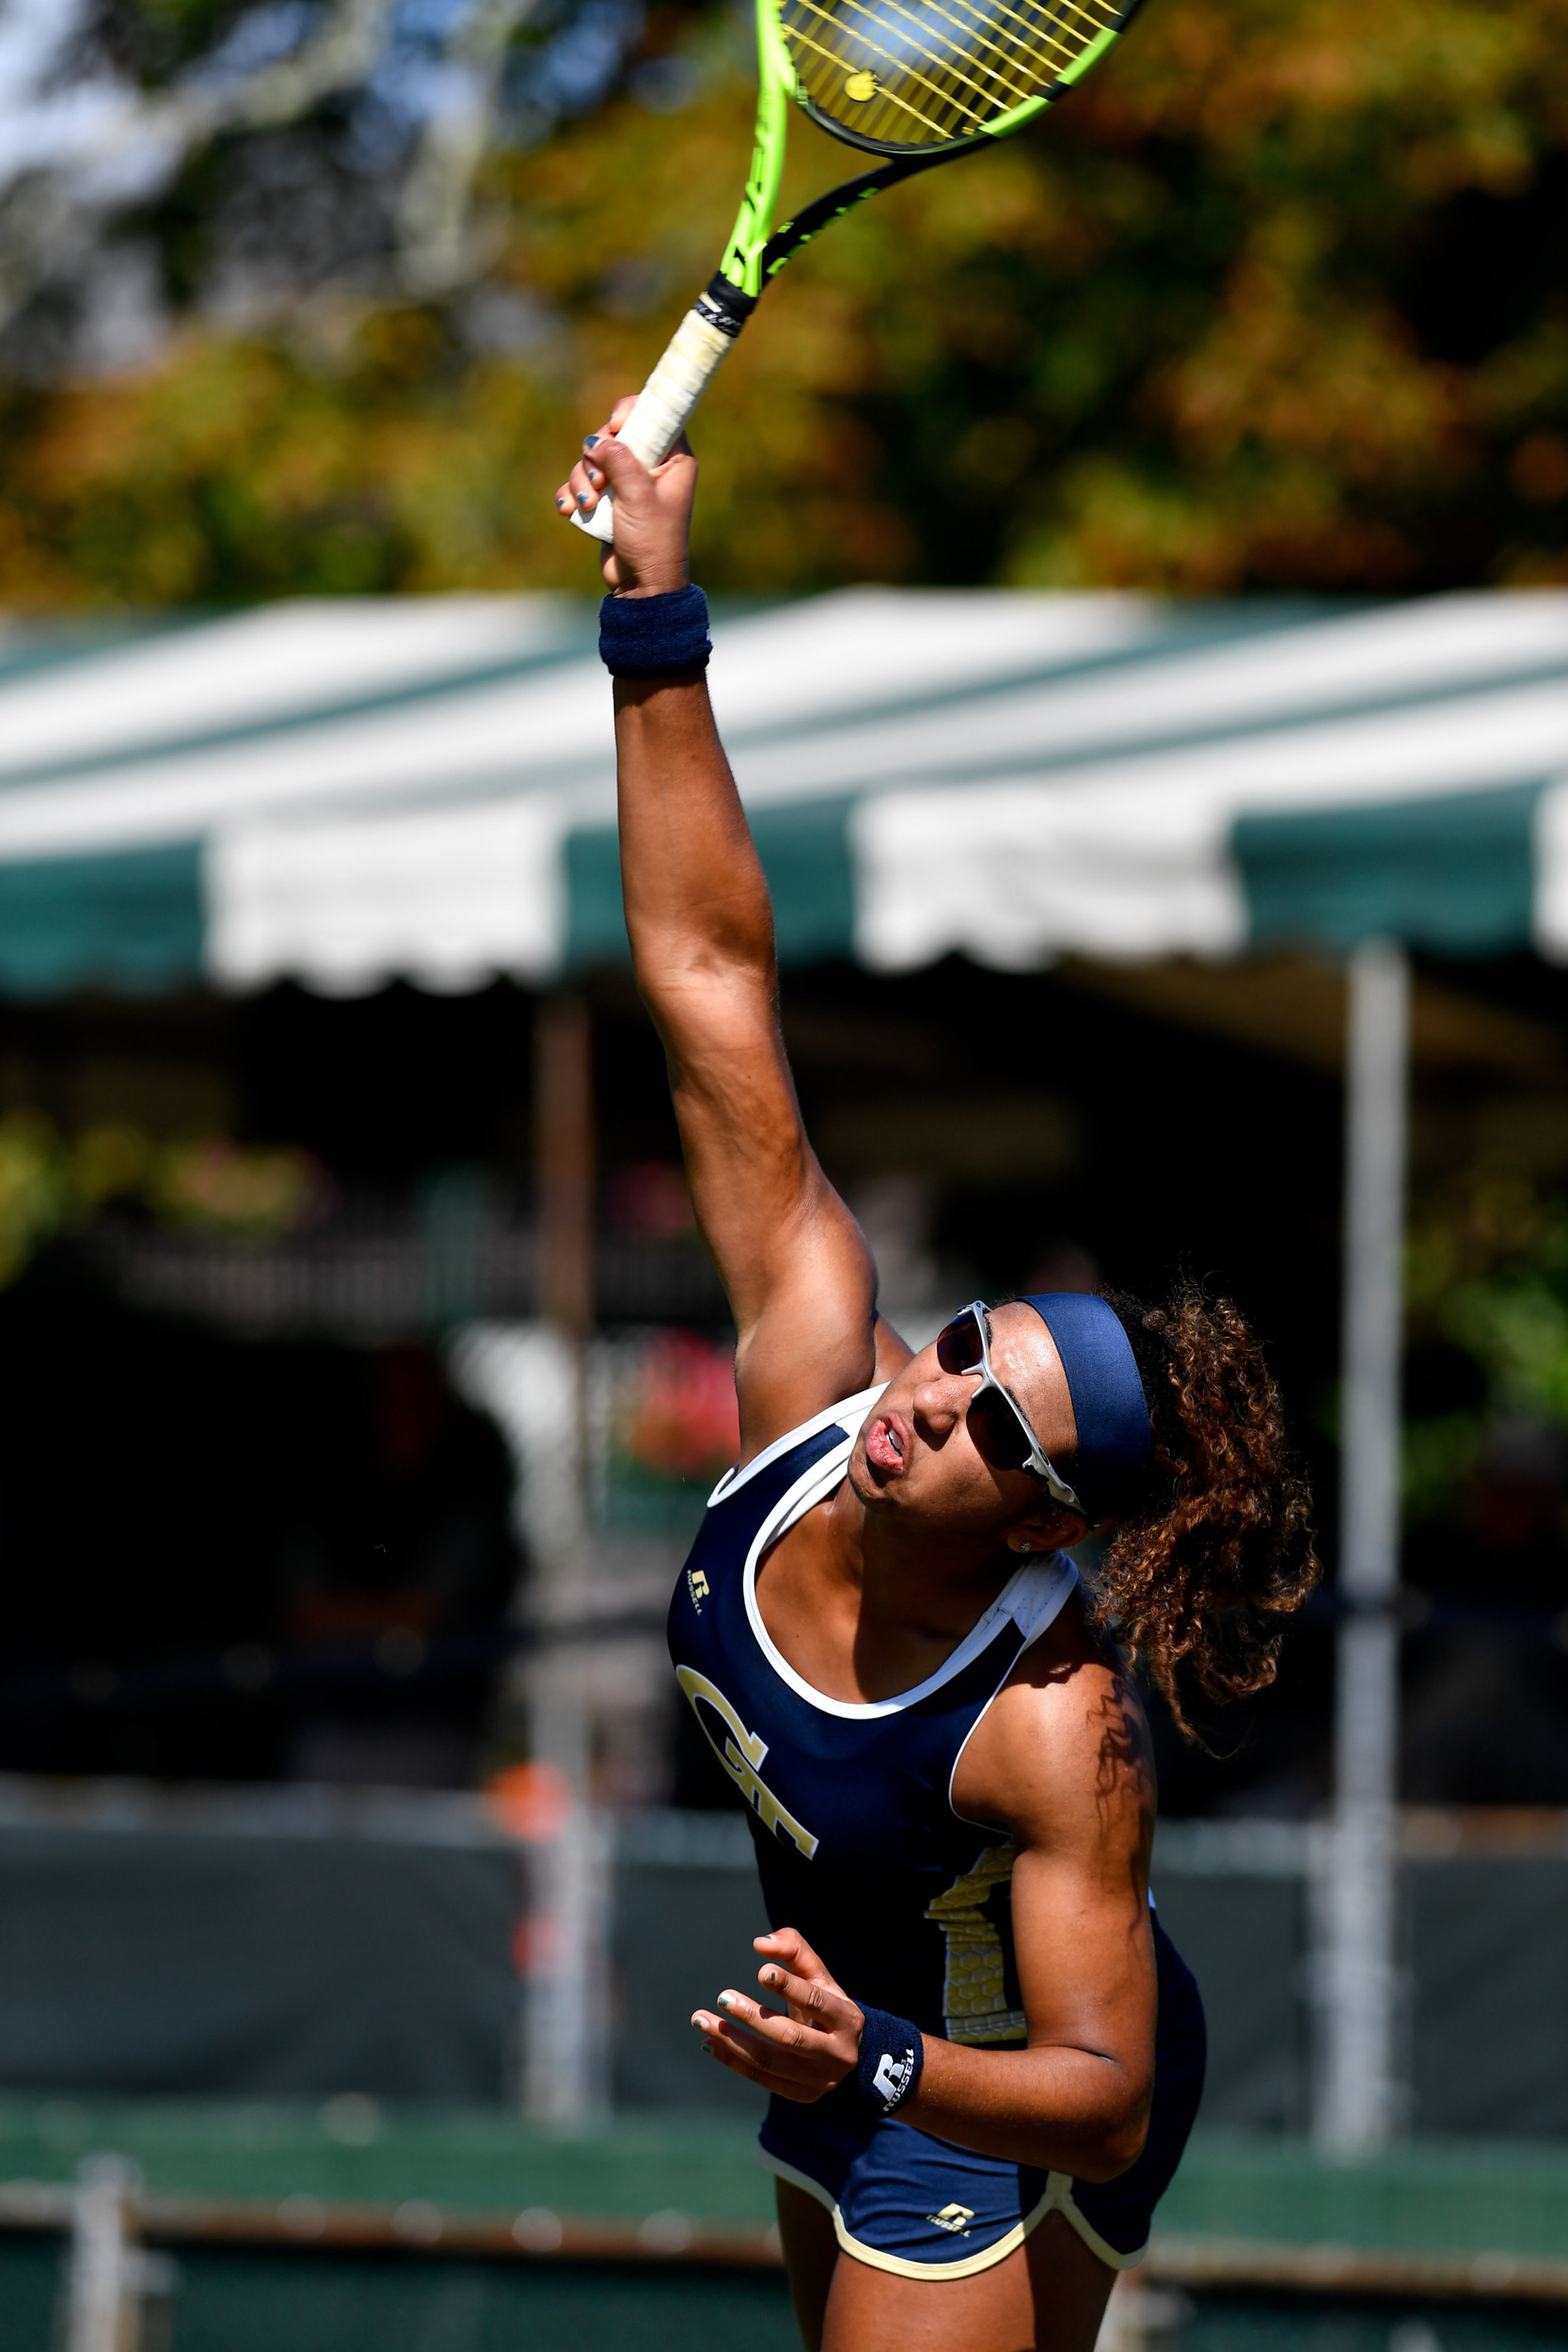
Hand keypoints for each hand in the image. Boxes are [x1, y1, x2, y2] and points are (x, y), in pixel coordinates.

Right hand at [555, 395, 695, 595]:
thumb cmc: (652, 541)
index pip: (654, 415)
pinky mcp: (608, 499)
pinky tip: (569, 510)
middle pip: (615, 435)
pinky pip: (582, 482)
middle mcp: (651, 466)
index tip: (615, 425)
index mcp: (674, 459)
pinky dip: (573, 493)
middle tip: (599, 481)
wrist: (641, 585)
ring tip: (587, 504)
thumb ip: (619, 461)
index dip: (631, 413)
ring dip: (581, 479)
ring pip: (593, 459)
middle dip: (596, 456)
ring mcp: (627, 482)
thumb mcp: (638, 496)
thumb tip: (595, 441)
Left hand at [690, 1927, 864, 2103]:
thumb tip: (760, 1944)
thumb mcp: (819, 1976)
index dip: (789, 1987)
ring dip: (733, 2040)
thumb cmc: (826, 2003)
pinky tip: (709, 2042)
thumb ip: (794, 1950)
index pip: (815, 2001)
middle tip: (723, 1997)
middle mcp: (838, 2053)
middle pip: (790, 2037)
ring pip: (770, 2061)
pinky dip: (732, 2060)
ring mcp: (821, 2079)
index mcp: (847, 2018)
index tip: (760, 1971)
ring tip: (702, 2020)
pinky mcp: (803, 2094)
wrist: (848, 2050)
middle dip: (753, 2016)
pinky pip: (762, 2079)